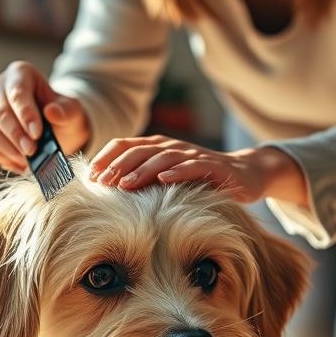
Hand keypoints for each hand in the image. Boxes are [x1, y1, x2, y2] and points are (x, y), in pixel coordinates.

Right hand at [0, 60, 89, 171]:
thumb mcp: (71, 111)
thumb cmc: (61, 114)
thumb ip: (66, 111)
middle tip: (31, 151)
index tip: (37, 134)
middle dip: (15, 135)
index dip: (26, 115)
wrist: (55, 129)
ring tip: (27, 160)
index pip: (17, 93)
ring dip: (7, 149)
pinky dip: (0, 158)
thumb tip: (52, 112)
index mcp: (19, 74)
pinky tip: (19, 164)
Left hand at [90, 135, 307, 205]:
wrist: (245, 174)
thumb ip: (141, 179)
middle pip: (139, 151)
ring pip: (162, 158)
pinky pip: (193, 167)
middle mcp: (172, 147)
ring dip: (141, 170)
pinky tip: (163, 180)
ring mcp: (193, 155)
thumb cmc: (199, 179)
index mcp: (157, 147)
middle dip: (118, 166)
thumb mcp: (166, 178)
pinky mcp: (214, 166)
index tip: (90, 177)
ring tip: (124, 184)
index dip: (106, 158)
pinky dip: (177, 172)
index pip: (125, 145)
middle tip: (101, 183)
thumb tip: (105, 192)